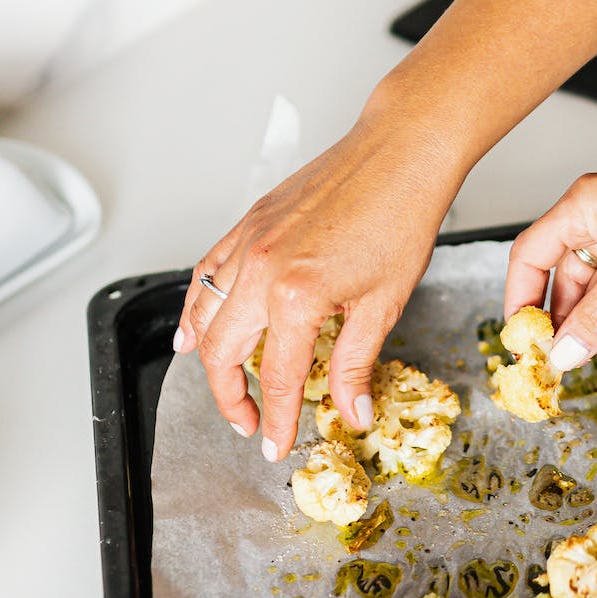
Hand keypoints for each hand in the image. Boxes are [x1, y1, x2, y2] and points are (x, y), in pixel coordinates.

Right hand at [176, 111, 463, 457]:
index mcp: (297, 297)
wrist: (399, 153)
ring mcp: (249, 243)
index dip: (276, 420)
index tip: (275, 444)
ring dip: (205, 355)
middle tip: (249, 422)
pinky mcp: (249, 223)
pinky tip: (196, 325)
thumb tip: (353, 412)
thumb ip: (356, 364)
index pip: (276, 378)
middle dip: (229, 397)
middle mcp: (261, 270)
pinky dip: (196, 305)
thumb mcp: (384, 304)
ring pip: (202, 312)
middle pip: (222, 352)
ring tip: (220, 384)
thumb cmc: (400, 217)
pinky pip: (207, 272)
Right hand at [505, 159, 596, 369]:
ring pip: (587, 279)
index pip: (529, 254)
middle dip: (550, 314)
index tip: (519, 340)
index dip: (519, 299)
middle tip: (548, 359)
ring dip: (580, 316)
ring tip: (573, 357)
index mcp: (583, 205)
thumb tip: (562, 356)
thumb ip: (596, 319)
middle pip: (555, 269)